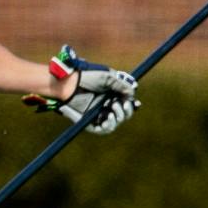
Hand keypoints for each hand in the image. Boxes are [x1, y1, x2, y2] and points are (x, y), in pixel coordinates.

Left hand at [22, 45, 138, 134]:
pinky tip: (108, 117)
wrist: (70, 83)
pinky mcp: (90, 123)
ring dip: (119, 116)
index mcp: (111, 95)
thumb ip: (122, 85)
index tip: (136, 103)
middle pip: (123, 115)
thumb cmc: (87, 77)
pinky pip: (104, 129)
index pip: (126, 104)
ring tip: (112, 105)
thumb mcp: (108, 78)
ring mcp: (98, 115)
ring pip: (116, 123)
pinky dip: (109, 125)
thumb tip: (132, 95)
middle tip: (122, 103)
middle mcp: (105, 106)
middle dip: (126, 110)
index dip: (132, 105)